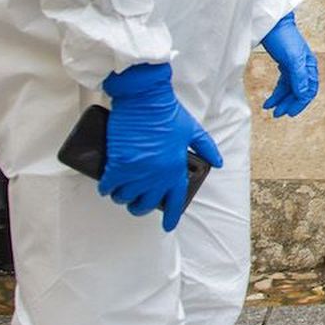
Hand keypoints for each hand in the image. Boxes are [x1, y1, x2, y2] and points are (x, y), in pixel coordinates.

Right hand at [99, 62, 221, 231]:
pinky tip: (106, 185)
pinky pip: (108, 186)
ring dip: (121, 197)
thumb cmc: (168, 112)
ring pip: (124, 197)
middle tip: (135, 201)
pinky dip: (106, 188)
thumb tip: (218, 162)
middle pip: (145, 204)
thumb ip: (206, 148)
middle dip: (139, 206)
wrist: (145, 99)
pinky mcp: (118, 164)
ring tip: (120, 190)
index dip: (171, 216)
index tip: (168, 226)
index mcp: (175, 169)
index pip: (174, 200)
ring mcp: (137, 171)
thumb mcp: (192, 130)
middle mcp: (157, 175)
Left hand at [261, 12, 318, 117]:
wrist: (271, 23)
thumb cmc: (283, 37)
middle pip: (299, 91)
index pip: (309, 91)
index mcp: (310, 66)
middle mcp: (305, 67)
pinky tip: (270, 99)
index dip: (300, 103)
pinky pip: (284, 83)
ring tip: (270, 108)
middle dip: (289, 104)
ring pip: (290, 89)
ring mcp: (295, 65)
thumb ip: (299, 77)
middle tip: (277, 114)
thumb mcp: (292, 58)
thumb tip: (303, 95)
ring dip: (281, 100)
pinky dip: (277, 92)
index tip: (290, 113)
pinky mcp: (286, 63)